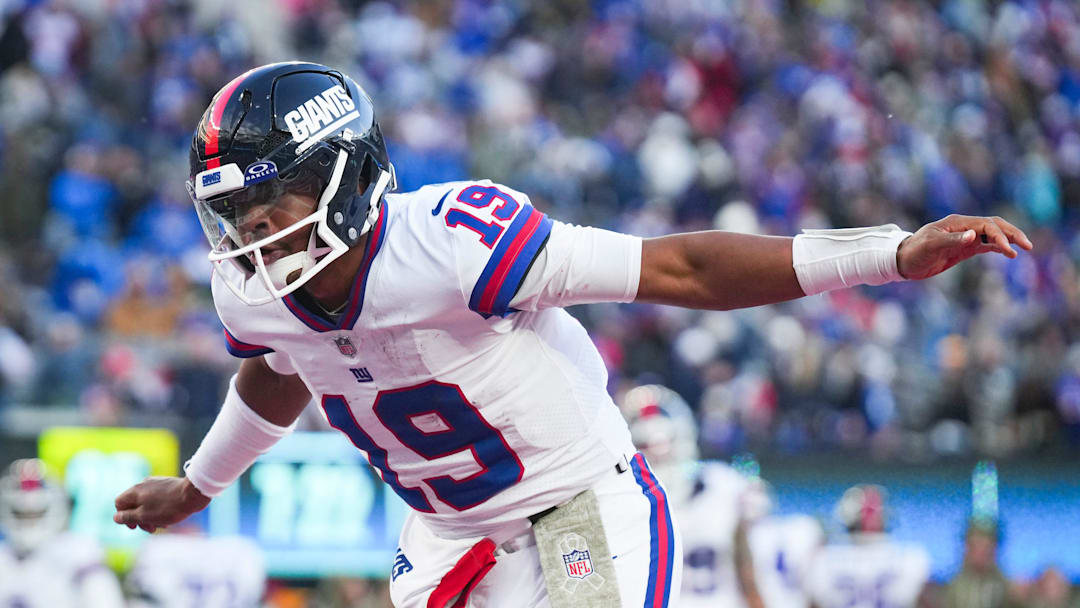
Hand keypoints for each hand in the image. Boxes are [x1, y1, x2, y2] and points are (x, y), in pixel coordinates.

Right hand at [113, 477, 210, 532]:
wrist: (194, 494)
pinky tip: (170, 518)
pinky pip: (158, 500)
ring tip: (164, 525)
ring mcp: (156, 484)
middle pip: (133, 504)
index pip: (119, 503)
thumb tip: (116, 517)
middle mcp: (143, 485)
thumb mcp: (145, 516)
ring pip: (147, 503)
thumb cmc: (169, 507)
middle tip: (152, 529)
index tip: (135, 526)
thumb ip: (128, 517)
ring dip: (151, 516)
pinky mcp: (168, 486)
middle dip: (140, 519)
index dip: (123, 517)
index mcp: (135, 491)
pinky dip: (160, 510)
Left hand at [896, 214, 1032, 280]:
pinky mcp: (964, 248)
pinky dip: (999, 248)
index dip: (999, 236)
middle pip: (994, 226)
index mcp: (957, 222)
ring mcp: (965, 237)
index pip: (986, 225)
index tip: (1008, 250)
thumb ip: (953, 240)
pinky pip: (986, 245)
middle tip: (1028, 245)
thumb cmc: (914, 252)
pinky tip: (1010, 254)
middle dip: (1012, 234)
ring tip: (1024, 249)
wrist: (903, 261)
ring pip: (993, 235)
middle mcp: (964, 227)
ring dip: (1008, 240)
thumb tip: (974, 235)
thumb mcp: (931, 246)